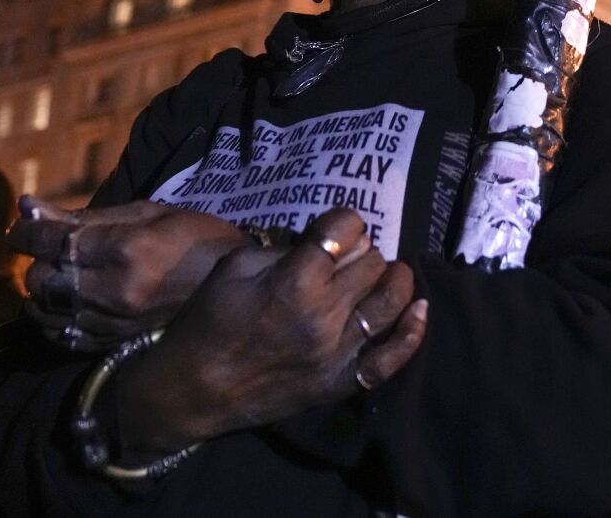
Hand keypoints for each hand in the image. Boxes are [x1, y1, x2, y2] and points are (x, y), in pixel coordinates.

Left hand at [13, 197, 245, 350]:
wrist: (235, 291)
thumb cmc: (196, 239)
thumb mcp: (147, 213)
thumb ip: (86, 216)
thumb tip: (30, 207)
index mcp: (126, 249)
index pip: (51, 241)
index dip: (26, 231)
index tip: (22, 225)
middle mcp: (114, 291)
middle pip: (41, 279)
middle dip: (36, 261)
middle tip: (51, 249)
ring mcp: (113, 323)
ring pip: (45, 312)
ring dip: (43, 291)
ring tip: (61, 276)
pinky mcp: (113, 344)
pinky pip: (62, 335)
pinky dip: (55, 318)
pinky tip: (70, 303)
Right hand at [113, 207, 427, 453]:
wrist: (190, 390)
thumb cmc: (207, 321)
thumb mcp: (234, 267)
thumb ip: (283, 249)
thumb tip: (325, 242)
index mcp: (294, 281)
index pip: (347, 229)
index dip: (345, 220)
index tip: (337, 227)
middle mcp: (323, 316)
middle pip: (372, 263)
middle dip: (364, 250)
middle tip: (350, 255)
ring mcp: (336, 354)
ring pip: (390, 302)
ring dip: (394, 280)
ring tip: (386, 273)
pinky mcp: (339, 384)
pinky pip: (390, 360)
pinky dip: (412, 333)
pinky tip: (420, 310)